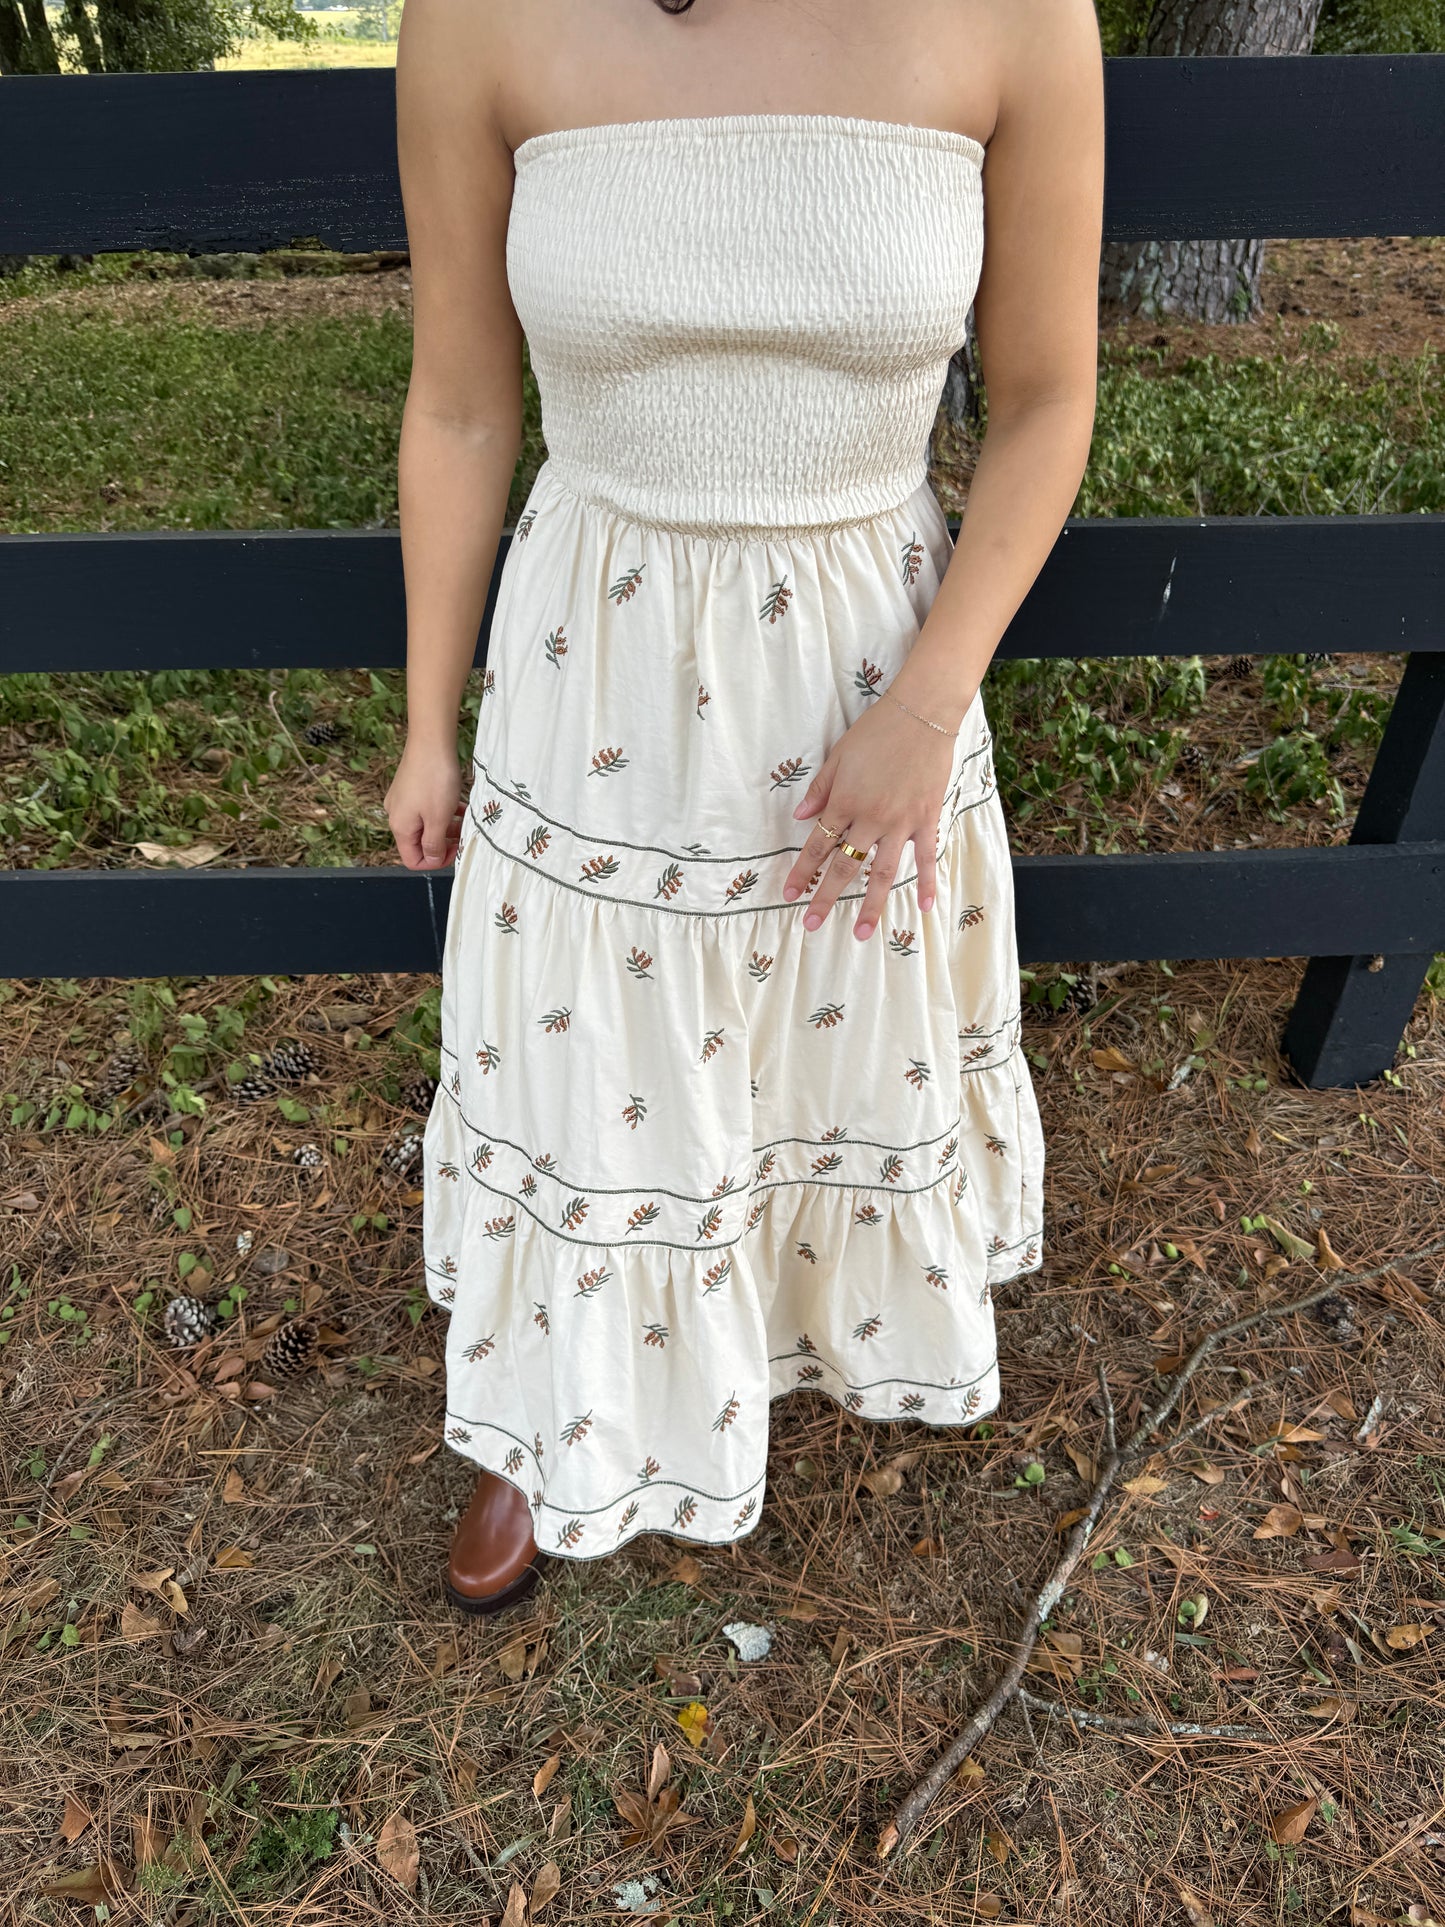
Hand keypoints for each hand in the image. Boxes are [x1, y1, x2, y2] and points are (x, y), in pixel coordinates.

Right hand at [385, 740, 464, 869]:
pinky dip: (442, 812)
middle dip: (443, 843)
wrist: (430, 741)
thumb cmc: (435, 780)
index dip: (435, 862)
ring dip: (446, 827)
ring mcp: (403, 801)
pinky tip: (459, 806)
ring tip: (465, 820)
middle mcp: (397, 815)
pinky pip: (427, 809)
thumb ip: (434, 844)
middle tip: (463, 835)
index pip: (412, 860)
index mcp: (400, 828)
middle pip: (419, 843)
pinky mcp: (411, 788)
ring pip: (426, 825)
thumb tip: (432, 860)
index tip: (454, 850)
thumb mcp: (438, 819)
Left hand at [782, 690, 966, 939]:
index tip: (789, 896)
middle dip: (826, 897)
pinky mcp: (927, 819)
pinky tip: (923, 907)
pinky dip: (926, 883)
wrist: (922, 714)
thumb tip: (799, 817)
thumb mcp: (838, 756)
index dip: (801, 872)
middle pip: (845, 867)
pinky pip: (927, 858)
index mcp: (844, 802)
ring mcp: (901, 823)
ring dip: (871, 905)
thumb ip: (819, 789)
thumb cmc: (876, 731)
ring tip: (862, 933)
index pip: (817, 846)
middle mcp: (870, 819)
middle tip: (812, 924)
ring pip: (883, 873)